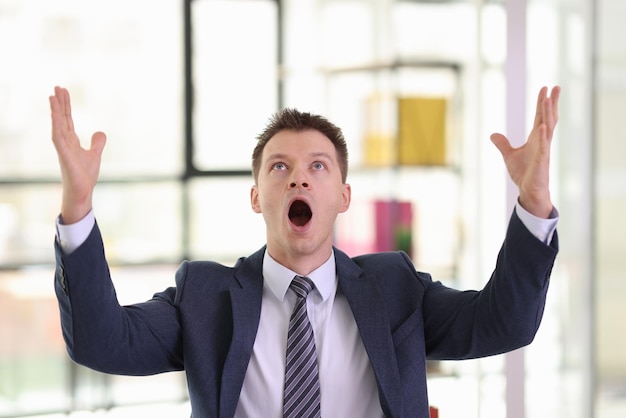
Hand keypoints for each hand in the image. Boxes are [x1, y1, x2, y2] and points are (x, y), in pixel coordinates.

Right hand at [49, 86, 106, 223]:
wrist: (82, 191)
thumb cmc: (85, 175)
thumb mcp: (95, 154)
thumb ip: (97, 143)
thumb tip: (100, 132)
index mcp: (71, 141)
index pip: (68, 119)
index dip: (66, 105)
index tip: (63, 91)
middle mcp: (65, 142)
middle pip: (62, 118)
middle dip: (60, 103)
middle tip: (58, 86)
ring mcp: (63, 148)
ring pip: (58, 124)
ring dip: (55, 110)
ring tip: (52, 96)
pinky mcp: (64, 155)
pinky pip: (58, 137)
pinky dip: (56, 126)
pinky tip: (55, 115)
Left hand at [490, 86, 559, 217]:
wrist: (529, 191)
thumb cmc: (524, 174)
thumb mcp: (509, 155)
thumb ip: (503, 144)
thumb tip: (493, 135)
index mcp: (535, 139)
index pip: (540, 117)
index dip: (541, 103)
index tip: (545, 88)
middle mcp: (542, 141)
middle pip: (548, 118)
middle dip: (552, 103)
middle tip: (556, 86)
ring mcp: (544, 150)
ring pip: (547, 128)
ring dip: (548, 114)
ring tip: (548, 99)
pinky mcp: (542, 161)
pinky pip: (543, 147)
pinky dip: (542, 136)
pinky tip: (541, 126)